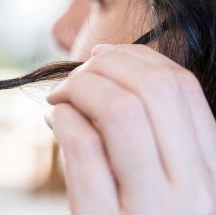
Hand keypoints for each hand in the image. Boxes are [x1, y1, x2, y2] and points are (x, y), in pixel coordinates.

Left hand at [46, 44, 215, 213]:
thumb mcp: (165, 181)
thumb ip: (148, 135)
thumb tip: (100, 76)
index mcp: (210, 172)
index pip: (181, 89)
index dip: (137, 58)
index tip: (104, 55)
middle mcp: (192, 191)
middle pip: (152, 90)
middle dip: (106, 65)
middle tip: (78, 75)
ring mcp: (150, 212)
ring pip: (120, 112)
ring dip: (81, 88)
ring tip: (61, 97)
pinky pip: (84, 148)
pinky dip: (64, 119)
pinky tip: (54, 119)